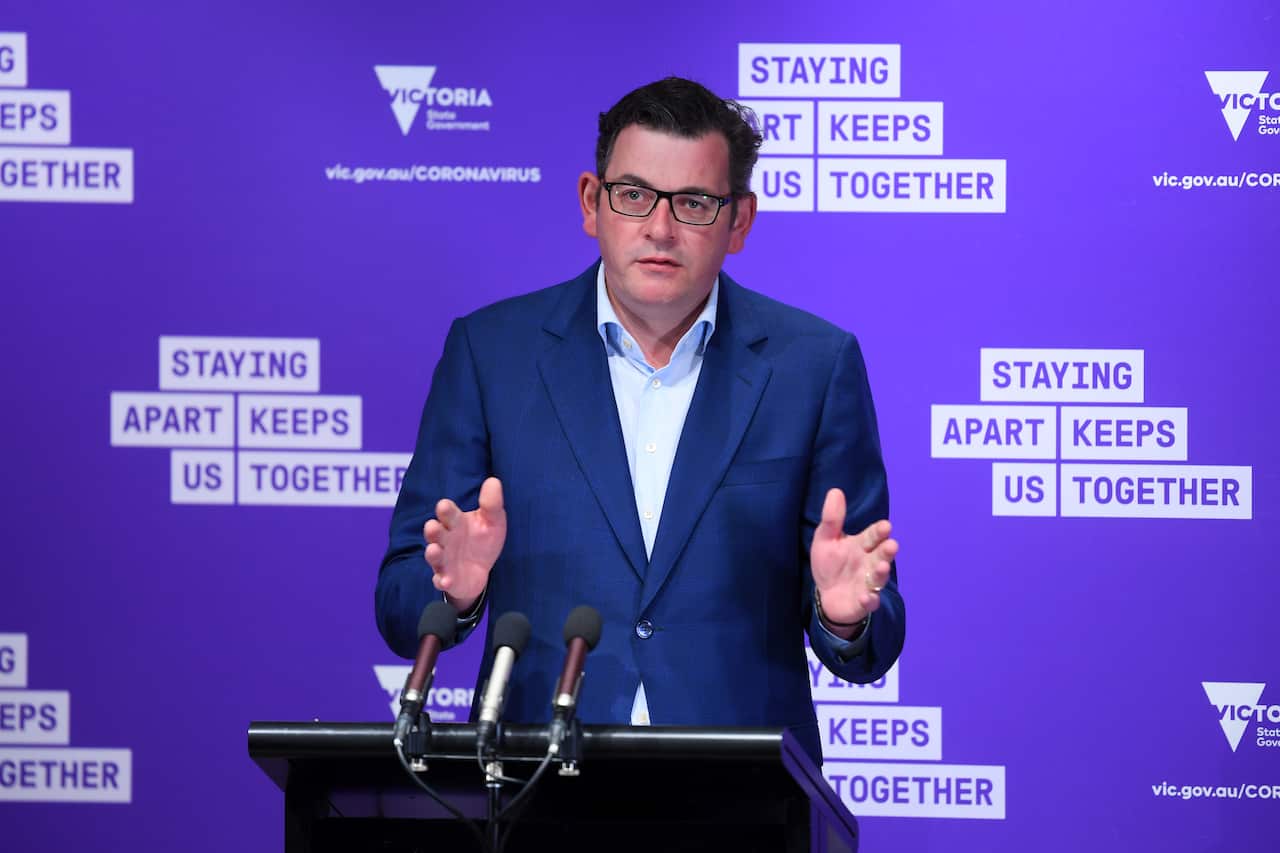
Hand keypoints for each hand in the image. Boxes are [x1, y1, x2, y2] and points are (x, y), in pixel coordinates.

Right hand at [423, 477, 505, 611]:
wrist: (480, 570)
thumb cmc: (483, 540)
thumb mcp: (493, 521)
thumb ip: (492, 504)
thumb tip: (493, 481)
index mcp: (456, 522)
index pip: (447, 513)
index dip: (445, 510)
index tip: (444, 506)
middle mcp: (446, 539)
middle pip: (435, 533)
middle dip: (432, 530)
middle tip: (432, 527)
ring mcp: (444, 560)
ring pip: (434, 555)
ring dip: (432, 553)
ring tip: (433, 550)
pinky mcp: (447, 578)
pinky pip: (441, 579)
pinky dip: (442, 580)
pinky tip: (445, 580)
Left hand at [810, 488, 897, 634]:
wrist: (826, 595)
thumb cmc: (830, 564)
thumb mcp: (826, 539)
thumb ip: (832, 518)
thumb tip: (835, 491)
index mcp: (862, 546)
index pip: (873, 536)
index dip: (879, 532)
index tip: (885, 526)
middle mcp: (870, 563)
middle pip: (881, 555)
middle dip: (887, 550)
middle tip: (891, 545)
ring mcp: (868, 583)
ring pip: (878, 577)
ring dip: (881, 573)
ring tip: (882, 567)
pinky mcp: (863, 602)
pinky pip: (869, 601)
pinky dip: (869, 599)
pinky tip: (865, 596)